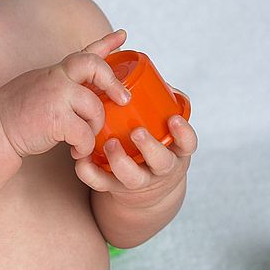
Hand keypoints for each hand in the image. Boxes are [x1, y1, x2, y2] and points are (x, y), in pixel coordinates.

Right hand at [0, 30, 130, 158]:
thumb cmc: (18, 112)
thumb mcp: (40, 85)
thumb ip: (62, 81)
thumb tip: (86, 83)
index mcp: (56, 71)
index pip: (85, 51)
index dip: (107, 42)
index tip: (123, 35)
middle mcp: (57, 78)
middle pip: (95, 66)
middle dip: (114, 82)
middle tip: (123, 99)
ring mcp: (56, 96)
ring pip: (95, 108)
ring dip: (95, 128)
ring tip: (84, 139)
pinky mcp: (56, 119)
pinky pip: (85, 133)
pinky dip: (84, 146)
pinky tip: (76, 151)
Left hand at [74, 111, 197, 208]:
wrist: (147, 188)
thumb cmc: (157, 144)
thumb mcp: (167, 129)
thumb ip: (164, 105)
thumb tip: (158, 81)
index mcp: (176, 151)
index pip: (187, 144)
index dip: (183, 134)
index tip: (173, 119)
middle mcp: (160, 168)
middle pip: (161, 162)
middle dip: (150, 147)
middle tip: (137, 132)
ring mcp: (139, 180)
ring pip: (132, 177)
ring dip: (120, 161)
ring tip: (109, 144)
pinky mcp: (115, 187)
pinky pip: (102, 184)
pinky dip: (90, 173)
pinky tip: (82, 159)